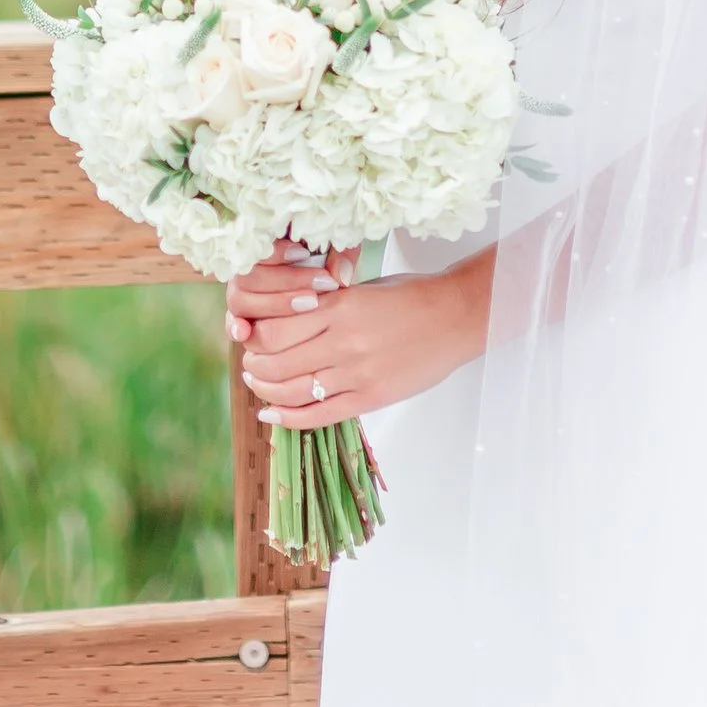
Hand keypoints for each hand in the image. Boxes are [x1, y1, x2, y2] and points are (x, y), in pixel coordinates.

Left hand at [225, 236, 492, 428]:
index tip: (252, 339)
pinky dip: (290, 418)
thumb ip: (327, 306)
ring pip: (293, 390)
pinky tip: (273, 415)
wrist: (456, 316)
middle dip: (254, 367)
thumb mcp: (363, 289)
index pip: (275, 329)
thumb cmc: (410, 297)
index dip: (255, 339)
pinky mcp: (372, 397)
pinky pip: (321, 414)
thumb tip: (286, 321)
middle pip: (277, 362)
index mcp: (340, 306)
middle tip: (250, 366)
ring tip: (258, 387)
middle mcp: (344, 340)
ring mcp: (358, 372)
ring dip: (266, 392)